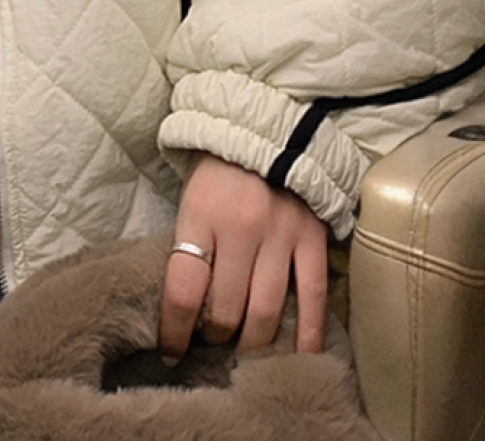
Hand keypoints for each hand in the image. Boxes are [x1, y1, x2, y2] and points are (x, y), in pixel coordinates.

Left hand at [159, 152, 327, 360]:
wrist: (267, 127)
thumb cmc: (219, 168)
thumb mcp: (191, 198)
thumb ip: (190, 244)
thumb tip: (187, 305)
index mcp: (200, 216)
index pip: (182, 290)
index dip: (175, 331)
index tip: (171, 352)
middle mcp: (239, 230)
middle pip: (226, 310)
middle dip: (215, 338)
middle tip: (211, 344)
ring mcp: (280, 236)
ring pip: (266, 312)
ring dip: (252, 343)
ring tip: (243, 351)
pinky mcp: (313, 239)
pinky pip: (311, 297)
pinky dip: (307, 334)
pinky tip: (299, 357)